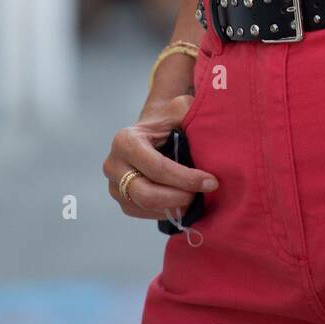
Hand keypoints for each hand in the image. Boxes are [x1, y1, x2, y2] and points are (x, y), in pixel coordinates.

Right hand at [103, 94, 218, 220]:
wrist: (152, 133)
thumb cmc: (168, 122)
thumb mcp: (179, 110)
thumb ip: (189, 113)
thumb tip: (205, 128)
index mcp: (125, 140)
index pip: (157, 167)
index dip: (186, 178)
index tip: (211, 182)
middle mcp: (113, 164)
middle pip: (146, 194)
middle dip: (178, 197)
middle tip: (202, 194)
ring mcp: (113, 185)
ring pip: (144, 207)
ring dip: (173, 207)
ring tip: (196, 198)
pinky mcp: (121, 200)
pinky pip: (142, 214)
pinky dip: (165, 212)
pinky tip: (183, 204)